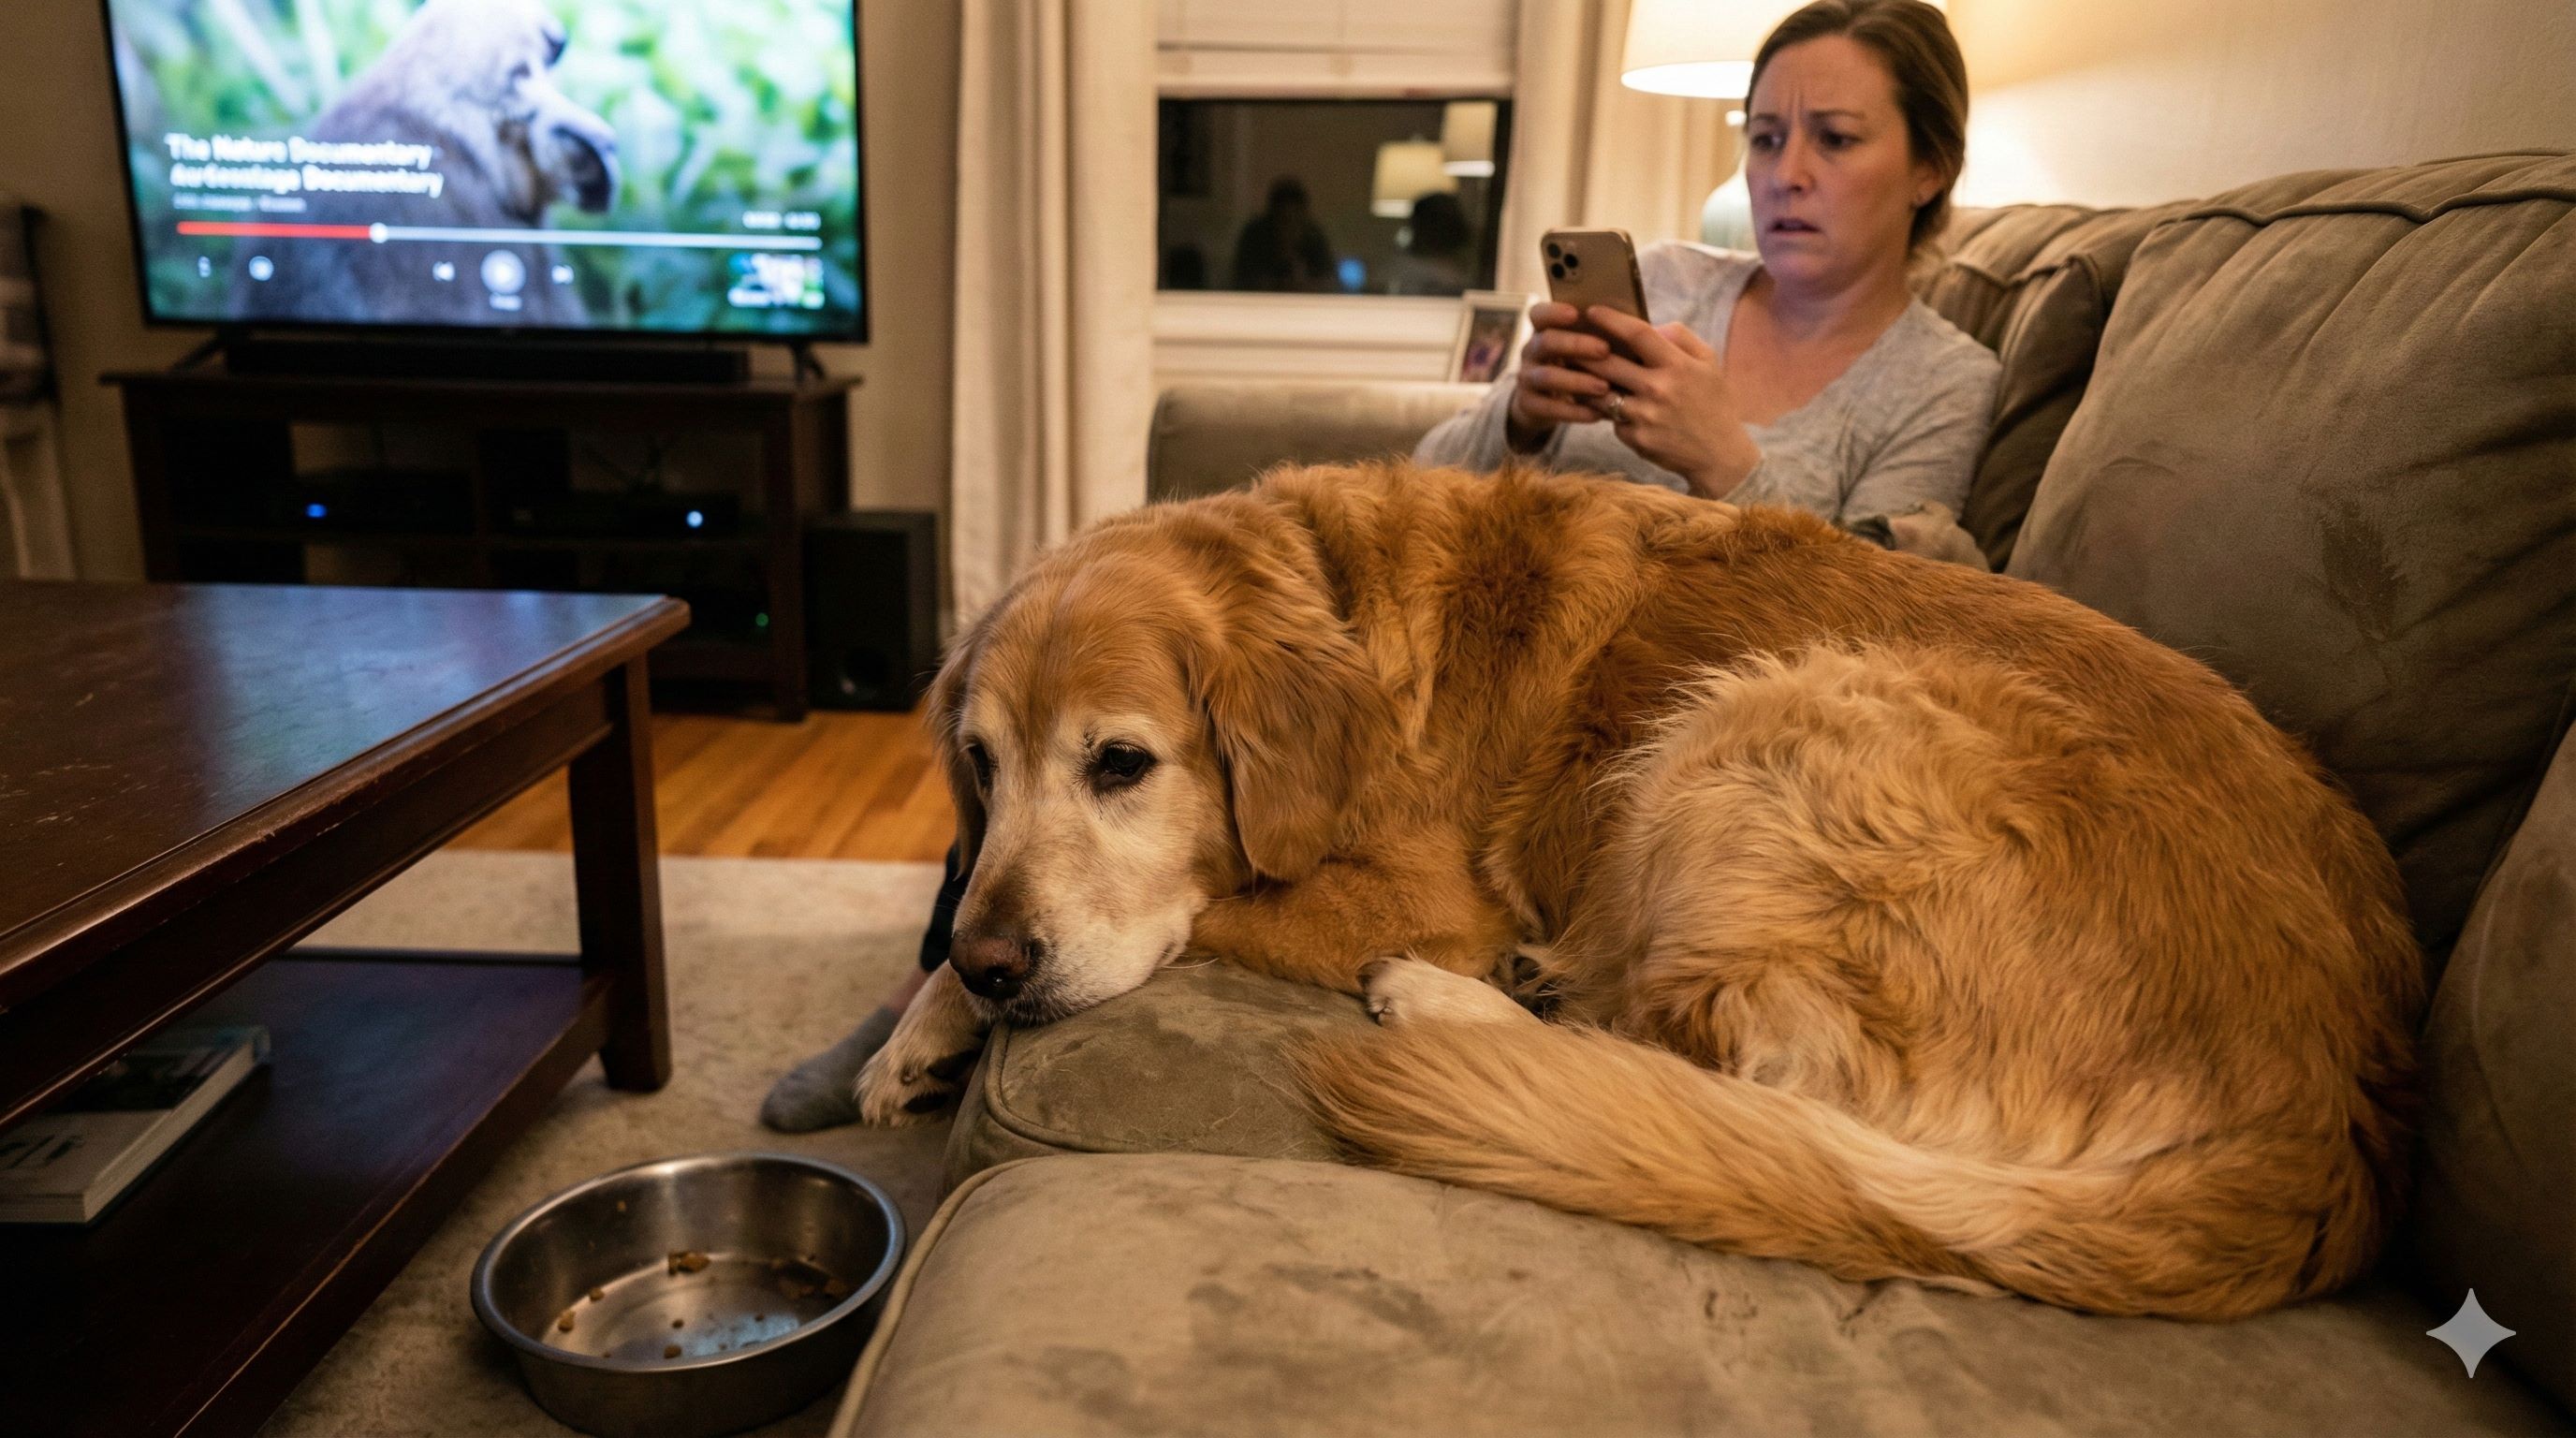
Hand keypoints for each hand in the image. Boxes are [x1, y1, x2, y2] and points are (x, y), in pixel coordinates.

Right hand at [1505, 301, 1616, 451]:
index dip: (1554, 312)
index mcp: (1546, 330)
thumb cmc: (1586, 367)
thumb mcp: (1593, 348)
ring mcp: (1527, 378)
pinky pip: (1548, 408)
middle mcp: (1532, 351)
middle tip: (1605, 350)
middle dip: (1576, 345)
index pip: (1539, 313)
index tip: (1576, 313)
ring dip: (1577, 381)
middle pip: (1546, 342)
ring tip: (1604, 387)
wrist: (1555, 404)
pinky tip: (1596, 413)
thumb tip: (1658, 327)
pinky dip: (1573, 411)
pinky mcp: (1528, 405)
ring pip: (1547, 376)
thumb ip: (1613, 336)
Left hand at [1575, 306, 1762, 499]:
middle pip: (1607, 364)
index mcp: (1678, 366)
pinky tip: (1607, 406)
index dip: (1612, 320)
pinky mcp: (1636, 439)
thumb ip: (1681, 337)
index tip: (1593, 311)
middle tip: (1567, 342)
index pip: (1638, 334)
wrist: (1720, 455)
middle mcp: (1658, 390)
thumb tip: (1650, 325)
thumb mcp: (1708, 363)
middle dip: (1583, 351)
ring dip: (1586, 383)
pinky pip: (1612, 419)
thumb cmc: (1713, 402)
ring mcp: (1644, 417)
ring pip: (1600, 394)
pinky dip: (1609, 411)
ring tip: (1576, 373)